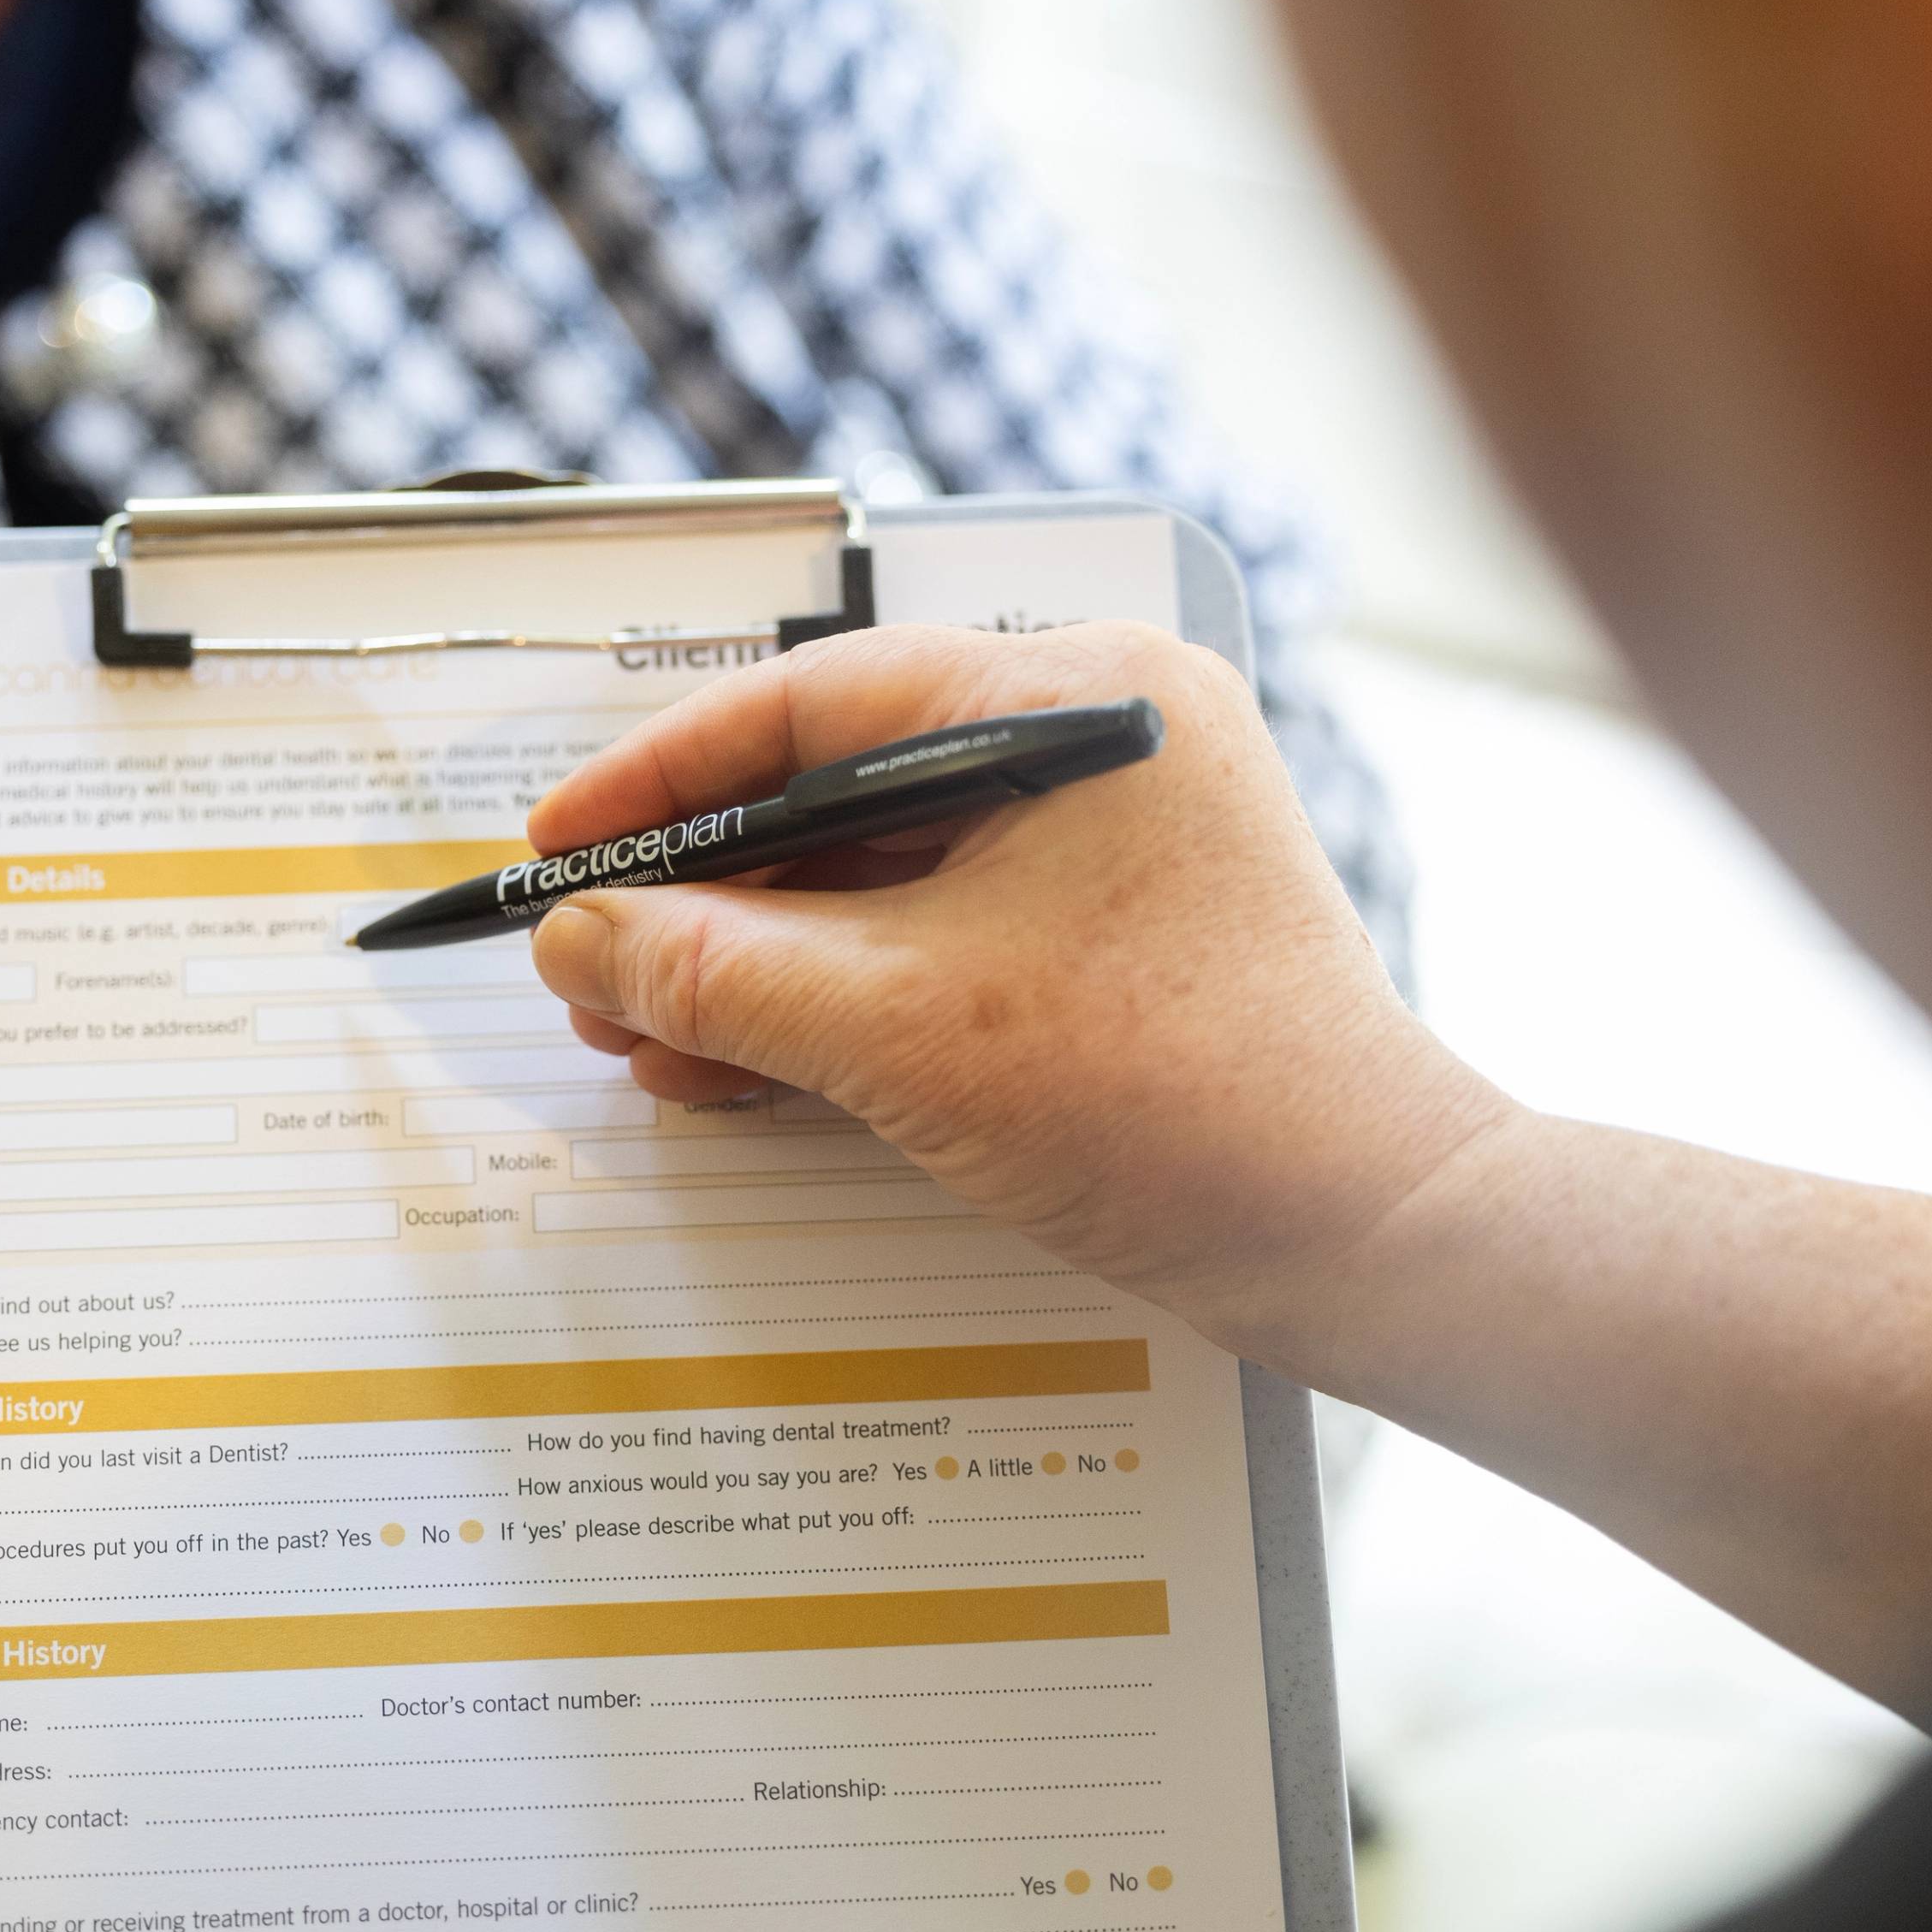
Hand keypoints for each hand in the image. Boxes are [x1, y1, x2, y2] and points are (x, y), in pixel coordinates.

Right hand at [526, 621, 1513, 1366]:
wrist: (1369, 1237)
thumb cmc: (1185, 1101)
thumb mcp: (896, 1028)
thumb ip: (714, 970)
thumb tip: (582, 941)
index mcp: (1075, 694)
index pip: (814, 700)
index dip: (660, 775)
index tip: (562, 844)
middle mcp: (1105, 738)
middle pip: (843, 789)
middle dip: (703, 897)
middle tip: (591, 967)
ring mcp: (1123, 841)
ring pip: (887, 877)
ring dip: (758, 962)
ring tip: (645, 1041)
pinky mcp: (1124, 939)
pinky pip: (944, 938)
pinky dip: (842, 999)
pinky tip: (741, 1063)